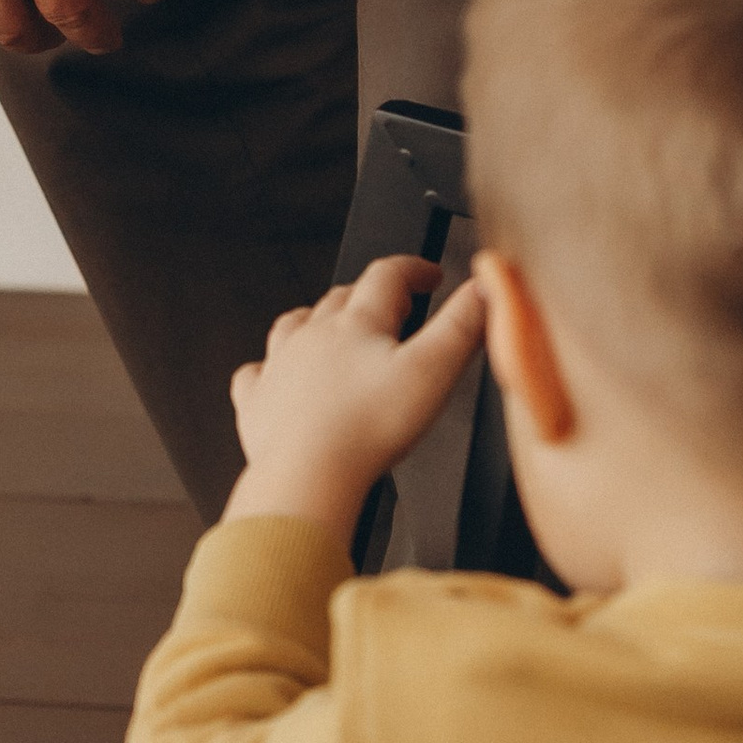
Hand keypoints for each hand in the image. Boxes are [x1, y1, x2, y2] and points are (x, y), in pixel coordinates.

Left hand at [222, 255, 491, 537]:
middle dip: (369, 296)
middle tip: (394, 307)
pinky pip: (256, 373)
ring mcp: (280, 366)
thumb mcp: (433, 371)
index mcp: (356, 324)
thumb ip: (461, 327)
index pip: (386, 276)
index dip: (412, 269)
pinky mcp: (258, 401)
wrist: (307, 473)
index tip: (429, 274)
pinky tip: (276, 374)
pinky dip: (269, 369)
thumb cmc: (368, 428)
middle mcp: (313, 335)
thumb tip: (485, 288)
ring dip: (317, 321)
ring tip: (334, 328)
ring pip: (295, 325)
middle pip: (341, 299)